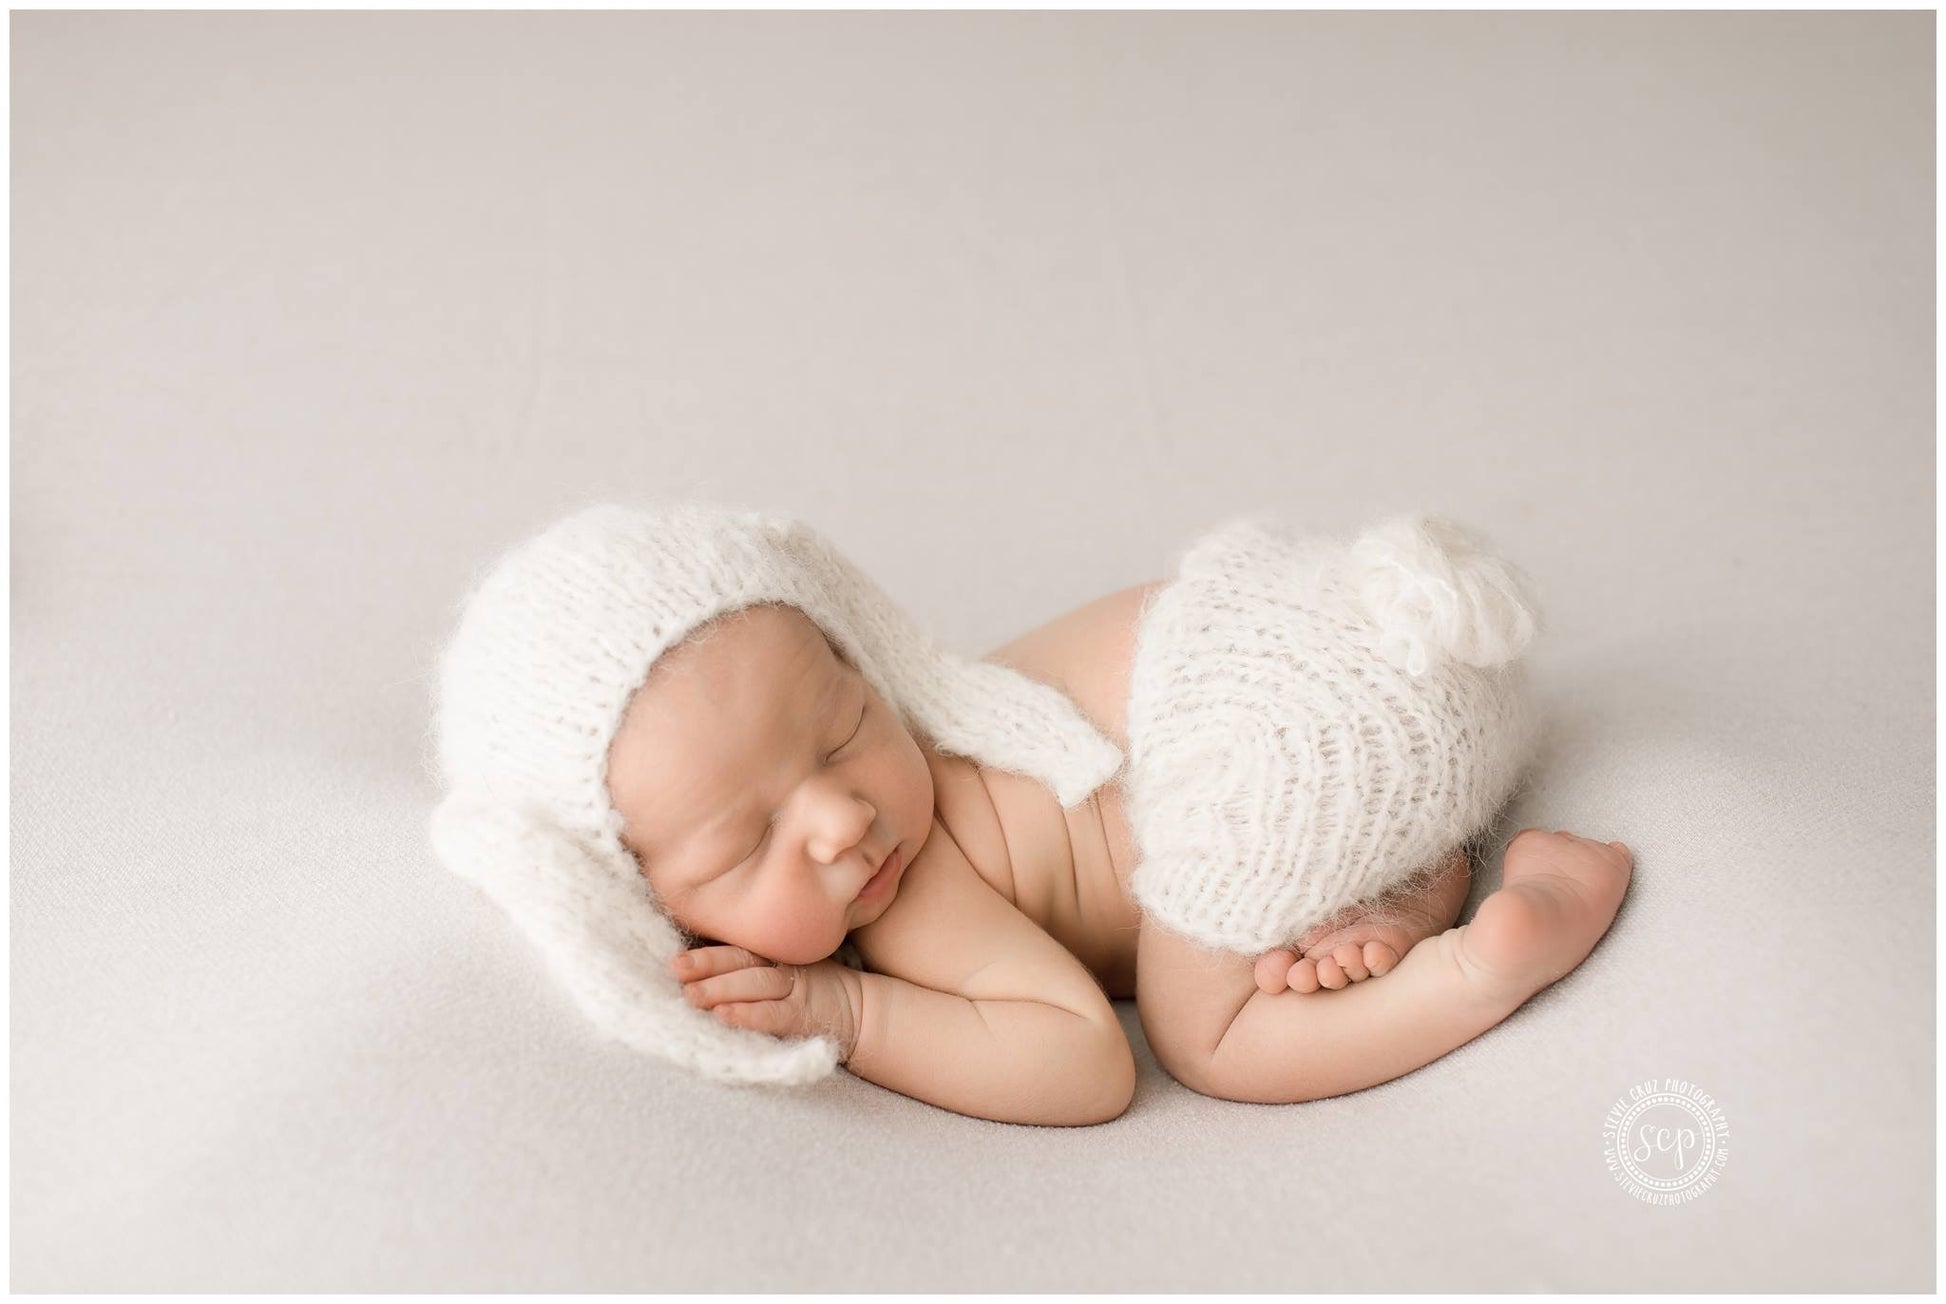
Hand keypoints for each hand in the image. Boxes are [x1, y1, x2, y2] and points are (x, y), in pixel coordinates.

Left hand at [670, 945, 863, 1061]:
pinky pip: (774, 1014)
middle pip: (742, 962)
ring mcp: (795, 990)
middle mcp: (781, 968)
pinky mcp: (803, 1016)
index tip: (675, 960)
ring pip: (755, 984)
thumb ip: (748, 966)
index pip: (737, 950)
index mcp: (772, 956)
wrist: (859, 1011)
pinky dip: (748, 1015)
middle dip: (707, 965)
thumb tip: (695, 968)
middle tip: (676, 969)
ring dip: (722, 989)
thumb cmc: (810, 991)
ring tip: (692, 996)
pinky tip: (724, 1017)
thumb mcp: (782, 970)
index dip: (706, 954)